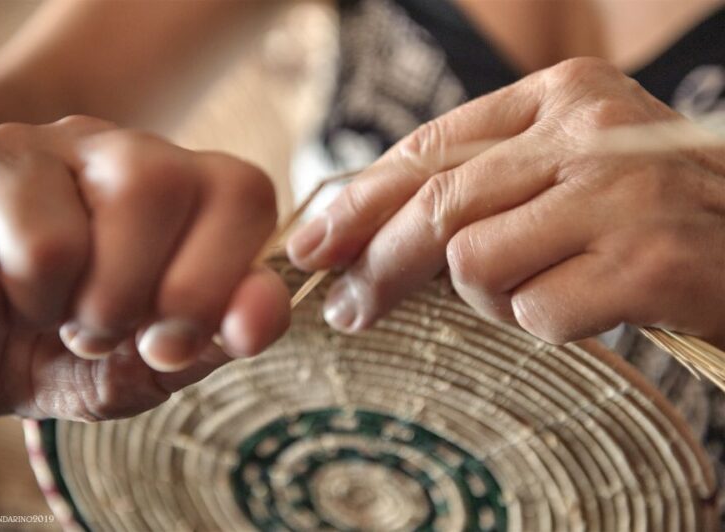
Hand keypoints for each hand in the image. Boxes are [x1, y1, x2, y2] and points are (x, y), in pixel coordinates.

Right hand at [0, 116, 289, 418]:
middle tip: (90, 328)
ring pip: (53, 242)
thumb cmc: (71, 350)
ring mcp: (20, 151)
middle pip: (154, 186)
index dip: (218, 281)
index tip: (171, 343)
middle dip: (121, 301)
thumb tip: (261, 319)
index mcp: (181, 186)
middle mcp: (107, 148)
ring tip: (31, 312)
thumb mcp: (150, 361)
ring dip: (40, 313)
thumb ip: (215, 336)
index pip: (242, 191)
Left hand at [287, 57, 724, 347]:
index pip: (428, 148)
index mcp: (562, 93)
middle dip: (378, 266)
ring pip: (475, 263)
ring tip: (546, 289)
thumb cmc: (647, 214)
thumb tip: (364, 231)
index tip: (313, 245)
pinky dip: (548, 323)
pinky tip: (592, 308)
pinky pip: (536, 312)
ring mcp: (621, 193)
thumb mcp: (565, 171)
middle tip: (349, 310)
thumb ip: (482, 183)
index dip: (358, 201)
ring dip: (492, 298)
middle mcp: (590, 130)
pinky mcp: (649, 261)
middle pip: (436, 206)